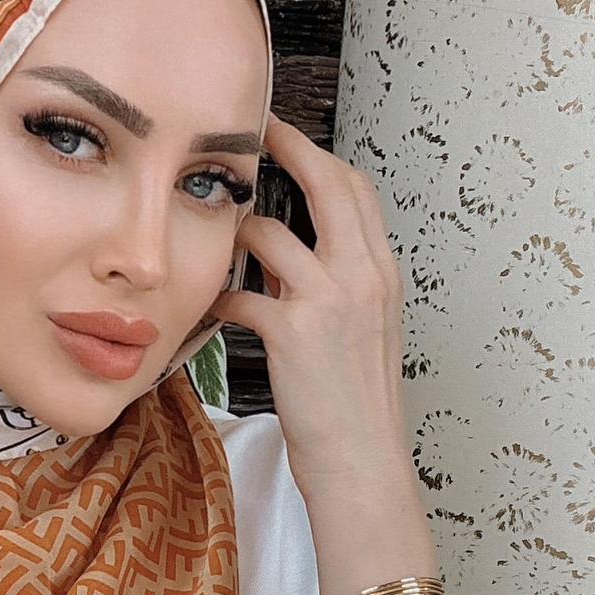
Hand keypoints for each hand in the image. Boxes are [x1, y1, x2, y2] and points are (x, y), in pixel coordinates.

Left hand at [212, 113, 409, 491]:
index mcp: (382, 276)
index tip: (289, 138)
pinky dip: (221, 296)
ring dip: (239, 234)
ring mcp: (330, 301)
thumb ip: (333, 288)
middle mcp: (363, 278)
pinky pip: (243, 294)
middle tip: (251, 133)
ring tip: (220, 243)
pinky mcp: (294, 332)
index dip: (321, 157)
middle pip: (328, 185)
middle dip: (288, 149)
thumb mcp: (363, 334)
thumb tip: (286, 260)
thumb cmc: (356, 408)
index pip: (358, 191)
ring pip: (273, 234)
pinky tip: (212, 305)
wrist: (361, 461)